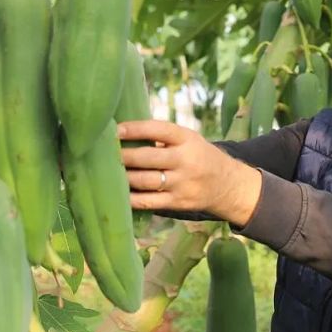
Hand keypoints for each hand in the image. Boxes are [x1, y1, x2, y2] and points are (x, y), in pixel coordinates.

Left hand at [118, 120, 261, 226]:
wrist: (227, 184)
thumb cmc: (198, 156)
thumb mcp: (188, 139)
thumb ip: (162, 135)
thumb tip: (122, 130)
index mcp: (187, 139)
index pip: (158, 130)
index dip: (135, 129)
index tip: (115, 129)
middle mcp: (186, 160)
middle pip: (148, 157)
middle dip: (123, 156)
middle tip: (103, 153)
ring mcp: (182, 183)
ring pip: (145, 180)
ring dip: (124, 176)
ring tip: (107, 172)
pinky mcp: (178, 202)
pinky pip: (149, 201)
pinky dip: (131, 198)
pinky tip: (118, 193)